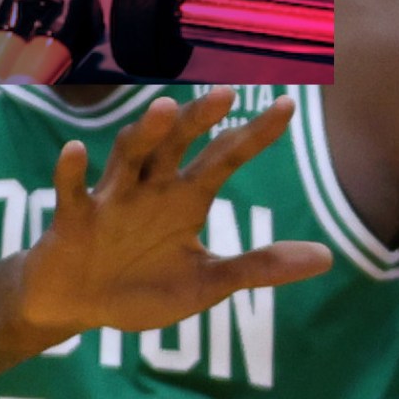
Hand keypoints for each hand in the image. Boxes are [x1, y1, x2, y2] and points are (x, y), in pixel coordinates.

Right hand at [14, 90, 321, 342]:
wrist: (78, 305)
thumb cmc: (143, 286)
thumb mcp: (209, 282)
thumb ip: (260, 267)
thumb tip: (327, 258)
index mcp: (186, 198)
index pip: (226, 156)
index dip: (255, 133)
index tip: (288, 104)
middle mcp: (151, 189)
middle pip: (177, 144)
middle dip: (198, 120)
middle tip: (226, 93)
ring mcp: (110, 200)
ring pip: (128, 156)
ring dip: (145, 134)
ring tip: (164, 108)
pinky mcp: (72, 221)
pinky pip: (71, 192)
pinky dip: (71, 172)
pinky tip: (76, 150)